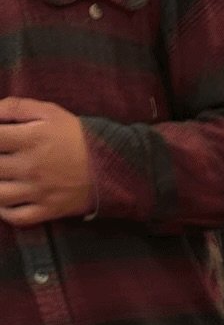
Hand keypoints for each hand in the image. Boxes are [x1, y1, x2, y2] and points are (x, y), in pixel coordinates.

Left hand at [0, 98, 95, 226]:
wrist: (112, 166)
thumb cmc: (77, 136)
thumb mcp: (48, 111)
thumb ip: (15, 107)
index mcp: (28, 139)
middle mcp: (29, 167)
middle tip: (0, 158)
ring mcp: (38, 192)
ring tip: (0, 178)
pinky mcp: (48, 210)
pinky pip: (18, 217)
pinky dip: (4, 212)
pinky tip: (3, 201)